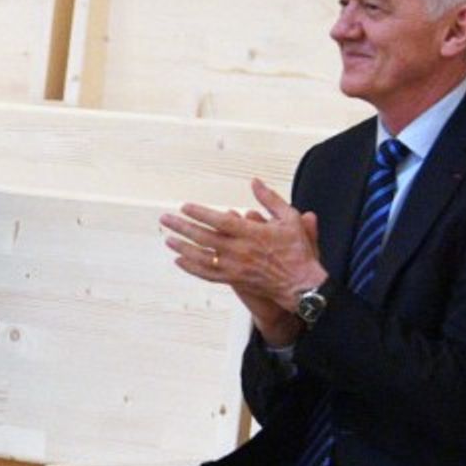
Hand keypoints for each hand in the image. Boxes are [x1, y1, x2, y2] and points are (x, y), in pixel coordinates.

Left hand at [160, 179, 326, 342]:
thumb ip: (270, 199)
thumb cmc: (297, 249)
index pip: (219, 221)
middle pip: (204, 238)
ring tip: (168, 239)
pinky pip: (207, 274)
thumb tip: (254, 181)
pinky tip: (179, 261)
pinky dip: (191, 268)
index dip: (200, 213)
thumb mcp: (289, 218)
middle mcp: (239, 251)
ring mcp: (234, 267)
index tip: (184, 207)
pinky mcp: (234, 279)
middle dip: (182, 227)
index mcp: (252, 233)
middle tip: (165, 219)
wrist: (301, 283)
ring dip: (182, 248)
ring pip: (201, 258)